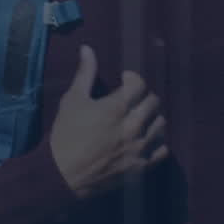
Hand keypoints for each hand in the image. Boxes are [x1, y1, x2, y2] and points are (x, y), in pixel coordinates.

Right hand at [48, 45, 168, 198]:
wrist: (60, 175)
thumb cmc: (64, 135)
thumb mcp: (72, 100)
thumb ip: (85, 73)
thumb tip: (87, 48)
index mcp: (116, 107)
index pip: (140, 84)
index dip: (132, 79)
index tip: (123, 80)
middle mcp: (133, 126)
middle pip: (153, 102)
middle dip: (143, 97)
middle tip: (131, 100)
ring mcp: (139, 148)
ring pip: (161, 124)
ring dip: (151, 118)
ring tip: (138, 119)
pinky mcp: (140, 167)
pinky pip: (162, 150)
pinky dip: (156, 143)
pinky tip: (144, 140)